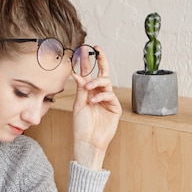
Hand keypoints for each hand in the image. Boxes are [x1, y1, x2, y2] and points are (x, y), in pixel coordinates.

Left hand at [71, 46, 121, 169]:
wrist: (87, 142)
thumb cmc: (80, 126)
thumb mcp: (78, 105)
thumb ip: (80, 89)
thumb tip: (76, 73)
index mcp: (88, 93)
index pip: (89, 73)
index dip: (87, 62)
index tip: (84, 49)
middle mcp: (98, 94)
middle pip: (103, 73)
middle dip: (101, 60)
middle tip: (97, 50)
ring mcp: (107, 101)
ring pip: (106, 83)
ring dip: (97, 82)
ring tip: (88, 87)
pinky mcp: (114, 108)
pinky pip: (109, 95)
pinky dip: (101, 96)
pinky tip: (93, 100)